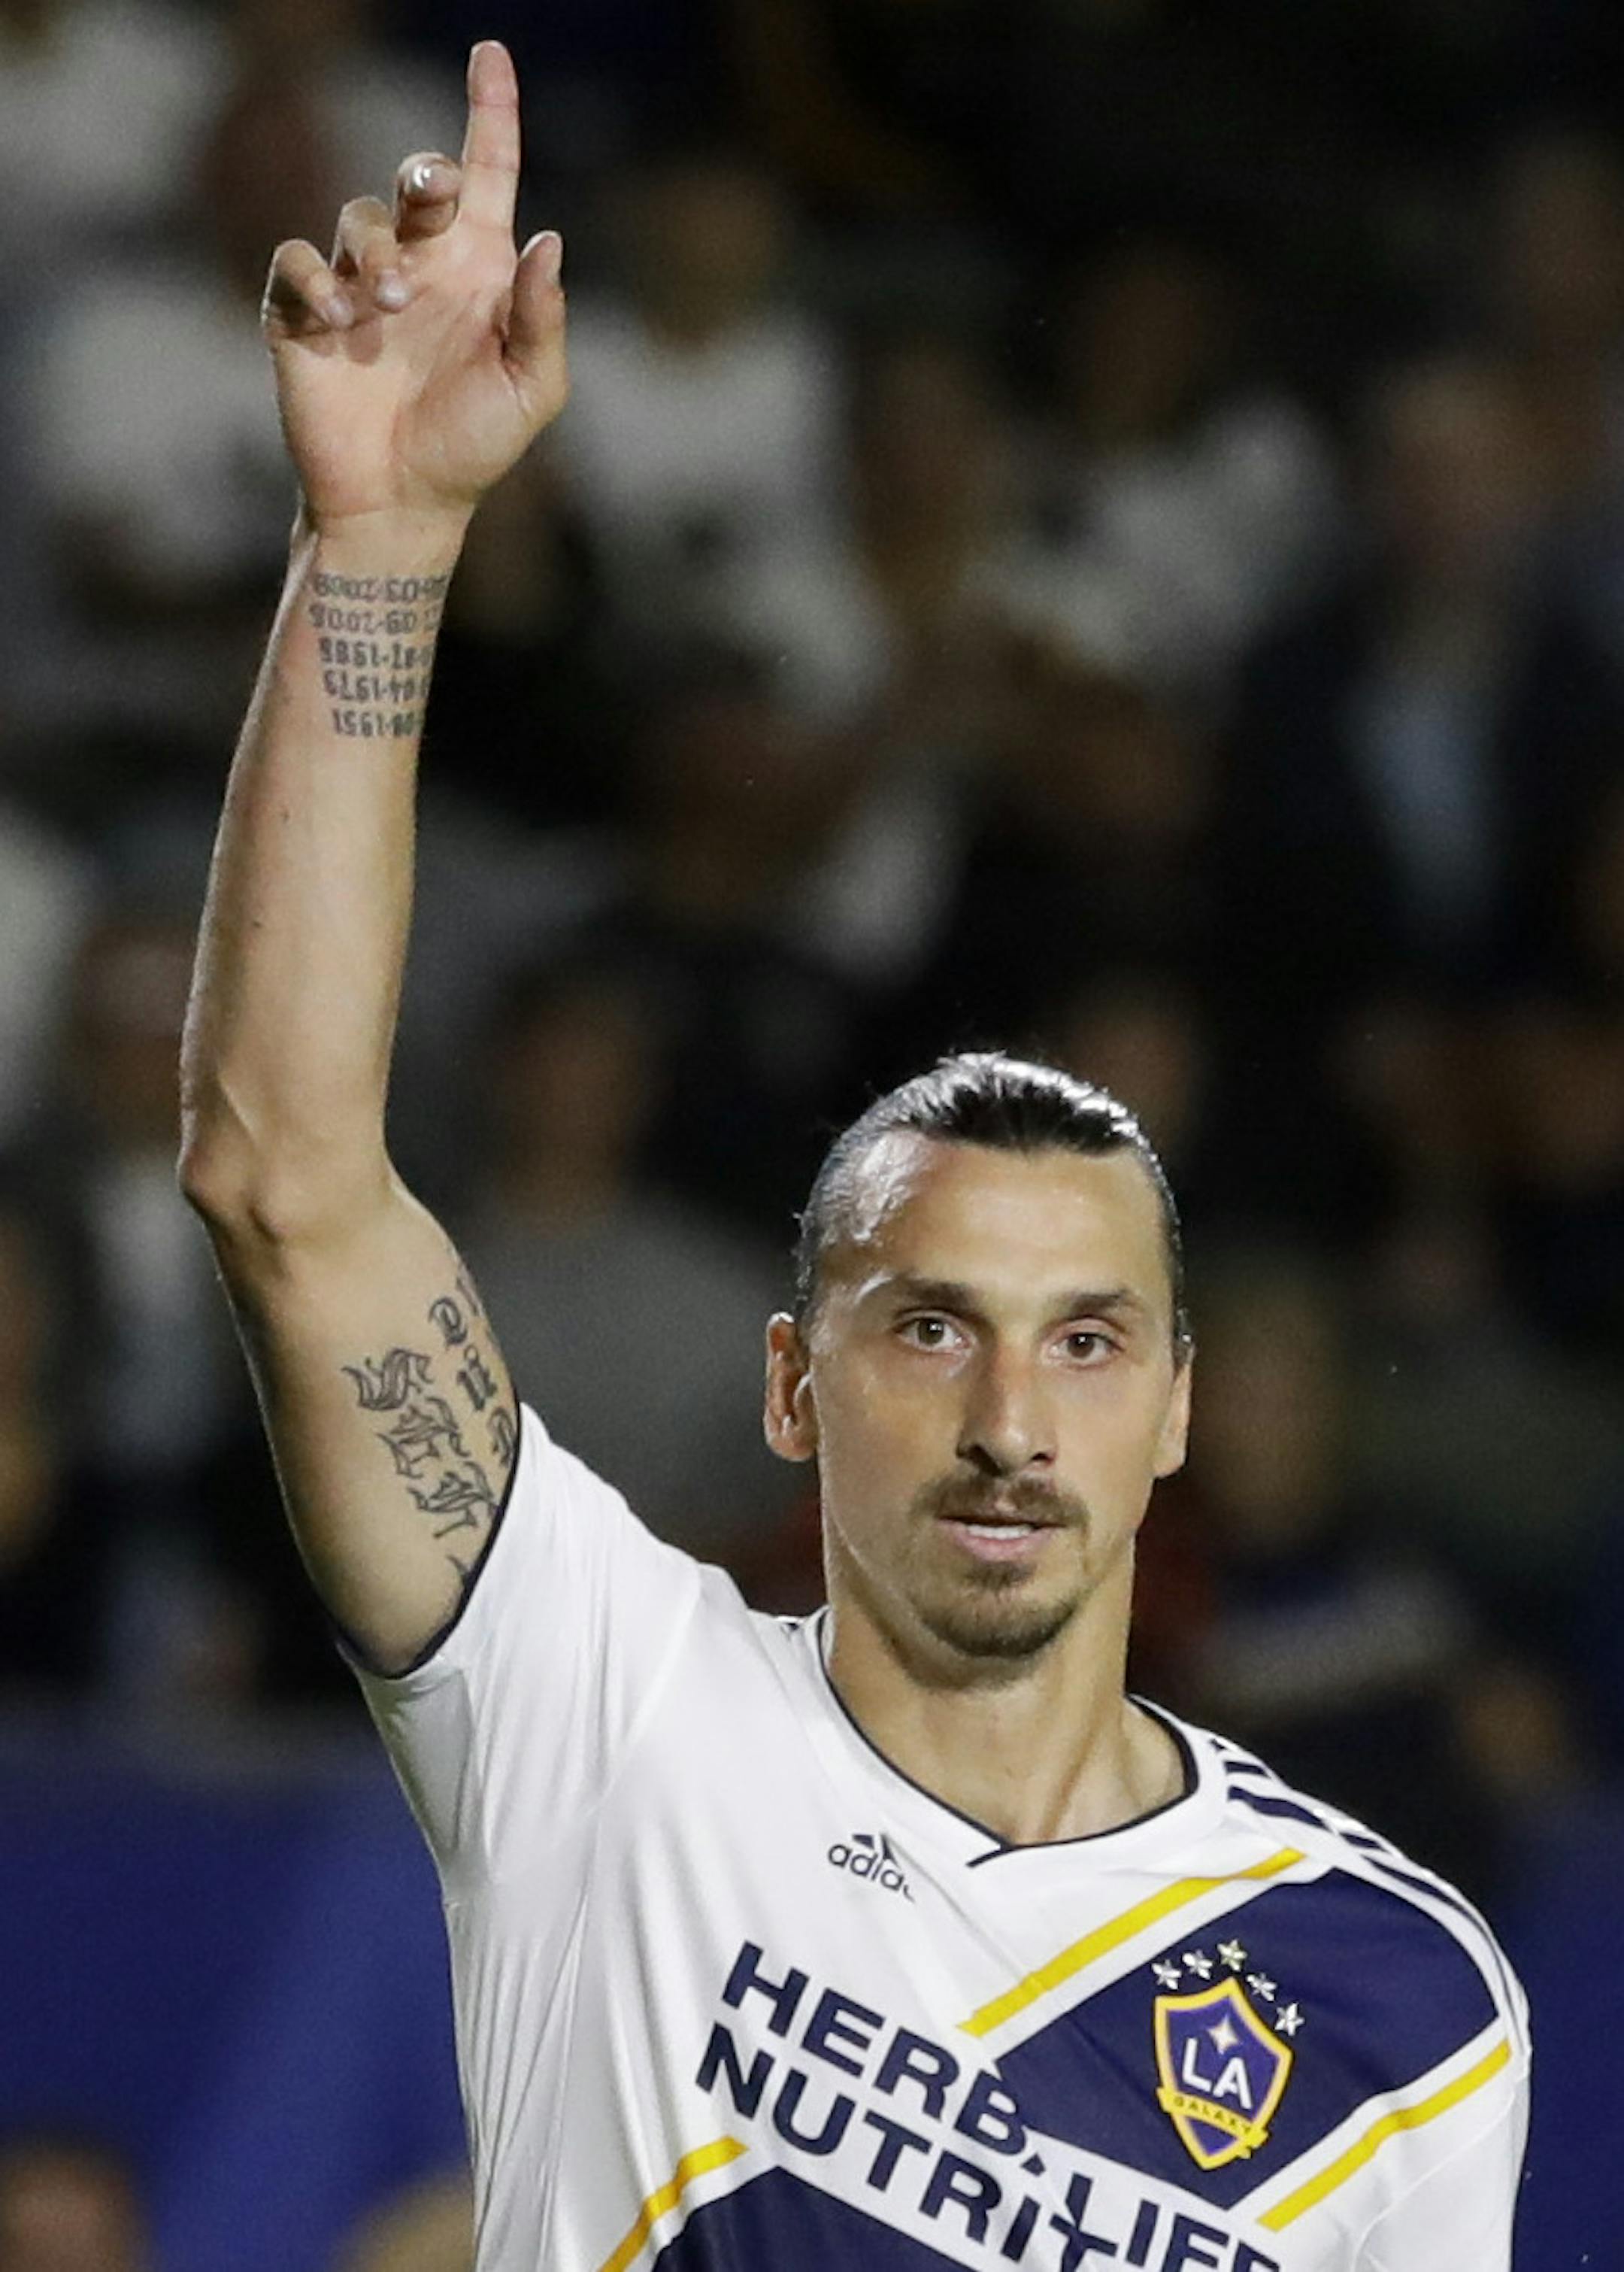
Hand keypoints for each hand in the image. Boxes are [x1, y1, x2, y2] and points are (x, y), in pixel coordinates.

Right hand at [262, 41, 565, 534]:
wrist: (403, 506)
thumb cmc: (472, 448)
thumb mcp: (531, 389)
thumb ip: (543, 317)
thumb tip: (547, 236)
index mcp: (476, 271)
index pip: (485, 173)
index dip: (490, 112)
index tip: (492, 54)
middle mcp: (417, 265)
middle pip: (414, 181)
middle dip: (421, 173)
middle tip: (433, 196)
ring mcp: (356, 287)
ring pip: (356, 217)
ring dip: (376, 249)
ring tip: (390, 303)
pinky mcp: (301, 315)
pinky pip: (296, 262)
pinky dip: (315, 277)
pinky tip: (342, 318)